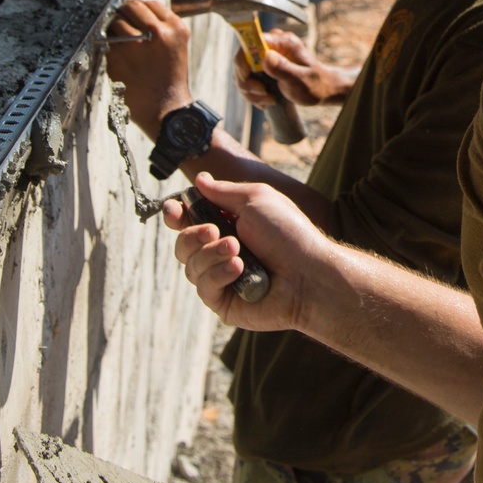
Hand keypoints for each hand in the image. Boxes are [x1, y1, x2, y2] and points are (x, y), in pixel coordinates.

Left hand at [106, 0, 192, 136]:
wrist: (166, 108)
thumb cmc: (170, 78)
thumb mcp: (176, 47)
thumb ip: (162, 27)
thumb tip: (135, 11)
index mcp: (175, 28)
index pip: (150, 4)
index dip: (139, 8)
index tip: (133, 14)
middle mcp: (156, 33)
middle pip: (131, 6)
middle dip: (124, 12)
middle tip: (121, 21)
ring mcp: (135, 44)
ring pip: (115, 21)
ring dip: (114, 28)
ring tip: (121, 42)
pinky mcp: (117, 57)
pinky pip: (107, 42)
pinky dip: (110, 47)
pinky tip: (120, 59)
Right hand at [162, 172, 325, 329]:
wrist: (308, 273)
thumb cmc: (288, 234)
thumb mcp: (257, 199)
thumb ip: (224, 191)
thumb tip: (199, 179)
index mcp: (229, 225)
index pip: (190, 220)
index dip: (177, 215)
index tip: (174, 210)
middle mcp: (222, 252)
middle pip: (182, 243)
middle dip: (193, 235)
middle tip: (214, 231)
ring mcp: (222, 278)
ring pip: (190, 266)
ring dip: (211, 254)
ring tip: (238, 250)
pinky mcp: (224, 302)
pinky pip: (203, 288)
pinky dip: (219, 274)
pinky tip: (240, 269)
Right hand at [233, 30, 356, 107]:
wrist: (322, 89)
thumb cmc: (316, 84)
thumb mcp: (301, 80)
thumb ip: (284, 68)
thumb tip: (266, 57)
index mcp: (282, 42)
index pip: (251, 43)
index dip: (244, 62)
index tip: (250, 81)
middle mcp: (272, 45)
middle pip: (242, 59)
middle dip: (247, 82)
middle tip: (263, 95)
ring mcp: (266, 56)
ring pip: (242, 72)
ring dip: (250, 90)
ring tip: (268, 100)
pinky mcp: (263, 67)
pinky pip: (248, 79)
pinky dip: (253, 92)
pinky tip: (265, 99)